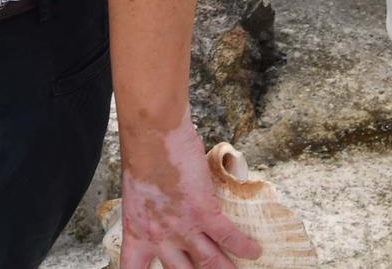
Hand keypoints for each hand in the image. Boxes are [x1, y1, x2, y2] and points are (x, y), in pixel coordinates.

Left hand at [116, 110, 262, 268]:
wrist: (151, 135)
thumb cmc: (141, 155)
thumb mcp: (138, 193)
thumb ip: (152, 211)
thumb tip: (167, 212)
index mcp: (137, 232)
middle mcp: (159, 237)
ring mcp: (183, 227)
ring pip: (210, 262)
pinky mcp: (203, 212)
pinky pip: (228, 237)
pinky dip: (244, 246)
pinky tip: (254, 251)